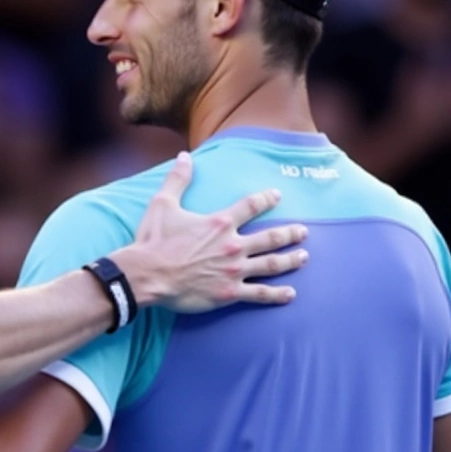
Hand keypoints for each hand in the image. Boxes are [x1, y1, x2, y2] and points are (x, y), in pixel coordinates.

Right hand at [110, 151, 308, 312]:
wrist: (147, 275)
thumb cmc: (153, 240)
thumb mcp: (162, 204)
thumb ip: (177, 179)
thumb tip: (184, 156)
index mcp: (219, 223)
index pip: (251, 206)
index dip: (266, 199)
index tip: (278, 195)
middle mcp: (233, 245)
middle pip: (271, 237)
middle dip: (290, 233)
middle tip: (303, 231)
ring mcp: (234, 271)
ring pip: (272, 264)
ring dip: (291, 260)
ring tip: (304, 256)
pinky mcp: (229, 293)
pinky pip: (260, 293)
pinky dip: (277, 294)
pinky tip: (290, 293)